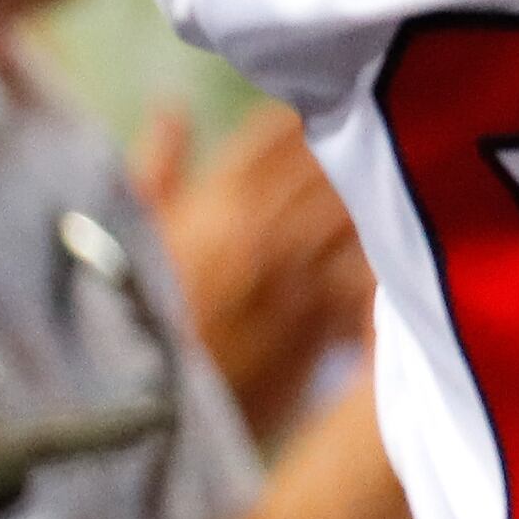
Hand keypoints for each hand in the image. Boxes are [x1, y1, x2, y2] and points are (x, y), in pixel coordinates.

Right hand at [135, 103, 373, 438]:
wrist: (137, 420)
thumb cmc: (126, 324)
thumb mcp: (128, 240)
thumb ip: (157, 168)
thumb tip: (170, 104)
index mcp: (215, 205)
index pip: (278, 130)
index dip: (306, 112)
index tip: (328, 98)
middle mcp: (262, 233)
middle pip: (330, 166)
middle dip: (351, 146)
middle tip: (379, 126)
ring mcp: (296, 278)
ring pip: (355, 214)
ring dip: (371, 197)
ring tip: (393, 181)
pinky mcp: (319, 325)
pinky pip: (363, 276)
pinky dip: (377, 262)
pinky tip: (390, 253)